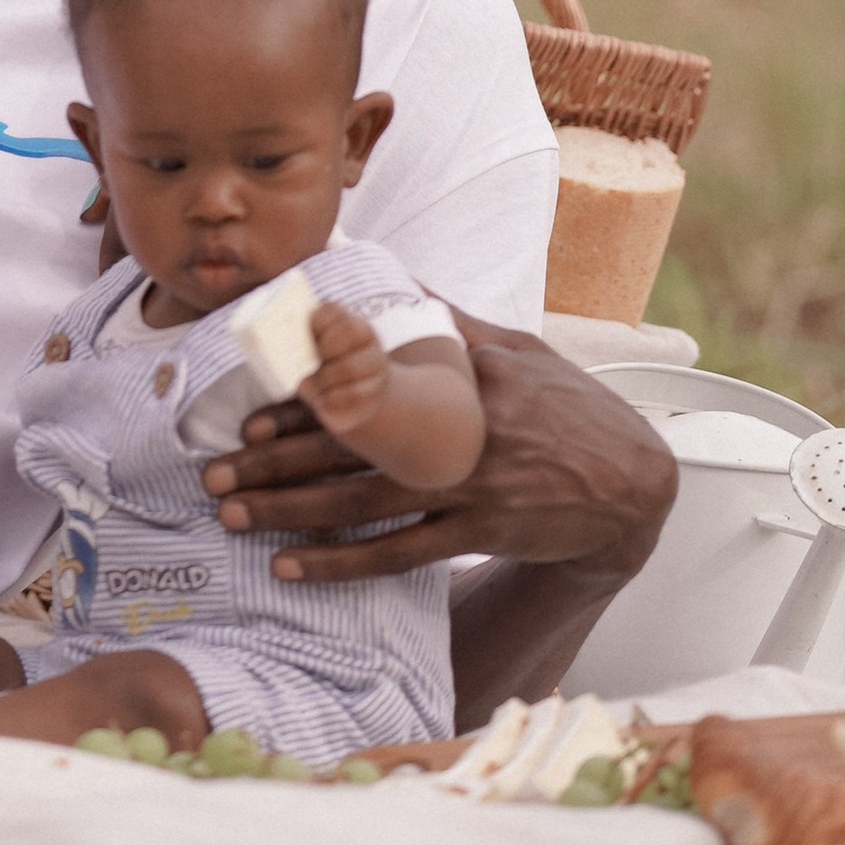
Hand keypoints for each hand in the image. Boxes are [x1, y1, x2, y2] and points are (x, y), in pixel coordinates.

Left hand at [204, 306, 675, 586]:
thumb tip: (399, 277)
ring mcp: (468, 489)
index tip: (246, 415)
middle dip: (274, 463)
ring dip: (291, 513)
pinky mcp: (477, 534)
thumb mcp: (520, 347)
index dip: (302, 404)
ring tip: (233, 515)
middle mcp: (460, 435)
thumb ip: (455, 320)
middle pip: (349, 450)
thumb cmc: (569, 407)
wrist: (631, 487)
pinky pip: (397, 554)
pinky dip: (342, 564)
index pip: (367, 388)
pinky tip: (292, 567)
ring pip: (362, 506)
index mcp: (464, 379)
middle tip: (213, 472)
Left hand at [297, 300, 388, 444]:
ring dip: (325, 378)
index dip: (317, 322)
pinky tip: (323, 401)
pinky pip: (353, 395)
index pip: (335, 309)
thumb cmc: (323, 370)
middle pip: (350, 330)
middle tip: (315, 361)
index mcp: (349, 321)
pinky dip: (332, 400)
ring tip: (314, 385)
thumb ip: (298, 346)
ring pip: (350, 367)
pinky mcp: (375, 395)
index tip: (308, 335)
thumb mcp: (311, 354)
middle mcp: (368, 340)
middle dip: (326, 347)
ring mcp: (376, 367)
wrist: (352, 400)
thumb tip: (273, 353)